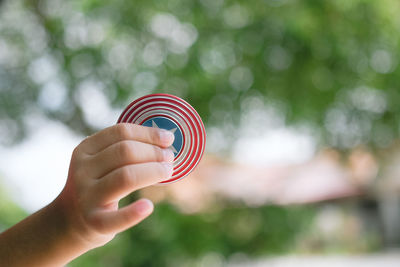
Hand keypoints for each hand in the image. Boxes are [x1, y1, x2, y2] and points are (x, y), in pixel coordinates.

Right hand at [56, 123, 174, 248]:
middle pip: (125, 152)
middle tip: (169, 157)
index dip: (149, 133)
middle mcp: (83, 170)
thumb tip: (165, 138)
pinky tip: (148, 206)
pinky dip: (134, 212)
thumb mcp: (101, 161)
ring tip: (167, 172)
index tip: (168, 138)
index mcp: (85, 149)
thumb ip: (124, 148)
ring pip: (126, 177)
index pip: (121, 132)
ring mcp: (86, 196)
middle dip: (153, 152)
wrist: (71, 219)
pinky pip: (117, 217)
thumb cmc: (99, 183)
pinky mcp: (94, 221)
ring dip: (153, 172)